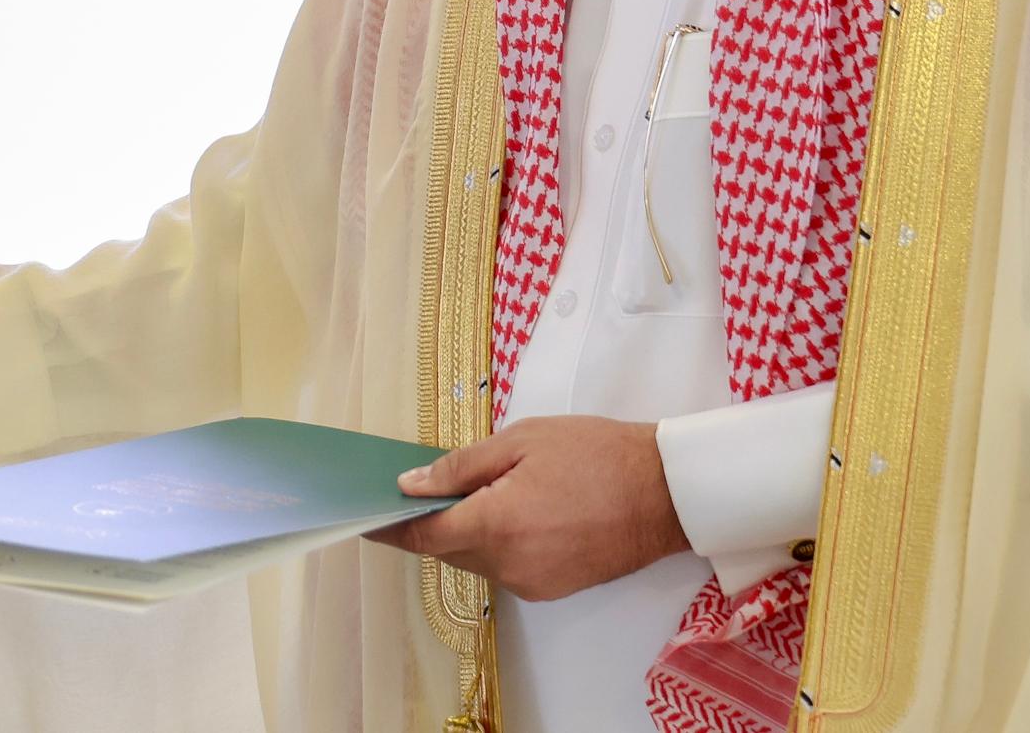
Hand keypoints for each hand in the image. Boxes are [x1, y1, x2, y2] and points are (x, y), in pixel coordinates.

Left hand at [371, 415, 689, 601]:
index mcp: (498, 525)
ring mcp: (532, 582)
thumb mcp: (523, 440)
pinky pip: (503, 568)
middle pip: (447, 549)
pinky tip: (504, 512)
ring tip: (470, 492)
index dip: (389, 527)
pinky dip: (493, 544)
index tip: (363, 517)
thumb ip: (461, 466)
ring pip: (474, 560)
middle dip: (430, 521)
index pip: (423, 535)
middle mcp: (510, 565)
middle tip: (417, 487)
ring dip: (463, 532)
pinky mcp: (551, 589)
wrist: (666, 492)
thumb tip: (411, 484)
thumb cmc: (598, 454)